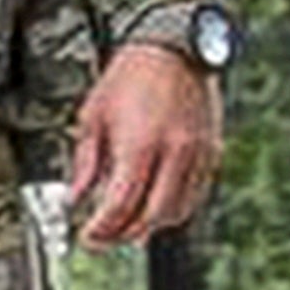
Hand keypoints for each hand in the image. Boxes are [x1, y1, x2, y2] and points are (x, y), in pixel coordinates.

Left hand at [62, 42, 224, 248]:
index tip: (87, 237)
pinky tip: (153, 205)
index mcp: (140, 146)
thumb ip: (86, 163)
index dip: (102, 229)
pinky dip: (173, 208)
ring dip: (150, 225)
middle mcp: (174, 154)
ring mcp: (198, 155)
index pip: (122, 206)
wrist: (174, 50)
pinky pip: (195, 195)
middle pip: (152, 217)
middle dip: (124, 235)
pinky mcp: (212, 153)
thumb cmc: (129, 78)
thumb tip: (76, 198)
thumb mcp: (93, 117)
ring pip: (178, 211)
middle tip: (103, 238)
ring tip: (126, 224)